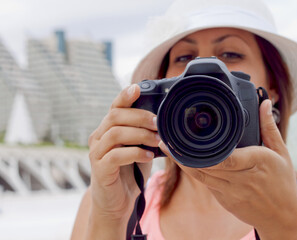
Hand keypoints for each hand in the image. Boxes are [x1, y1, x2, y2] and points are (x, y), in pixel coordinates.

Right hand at [88, 84, 159, 219]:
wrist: (117, 202)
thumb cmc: (130, 171)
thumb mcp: (139, 147)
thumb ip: (144, 133)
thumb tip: (165, 118)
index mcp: (108, 129)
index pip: (114, 107)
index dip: (125, 96)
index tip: (138, 88)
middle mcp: (98, 137)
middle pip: (115, 116)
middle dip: (140, 116)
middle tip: (159, 122)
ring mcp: (96, 153)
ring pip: (115, 133)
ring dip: (140, 134)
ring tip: (157, 140)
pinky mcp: (100, 169)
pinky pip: (116, 155)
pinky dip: (135, 153)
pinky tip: (148, 156)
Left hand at [159, 100, 296, 237]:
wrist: (282, 217)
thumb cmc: (282, 182)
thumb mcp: (281, 153)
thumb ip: (269, 127)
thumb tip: (263, 103)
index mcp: (256, 163)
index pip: (228, 157)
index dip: (206, 152)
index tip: (189, 139)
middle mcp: (241, 179)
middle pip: (207, 166)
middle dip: (184, 153)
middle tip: (167, 138)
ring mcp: (231, 192)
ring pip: (201, 176)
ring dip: (182, 162)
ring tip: (167, 148)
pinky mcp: (224, 200)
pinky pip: (205, 184)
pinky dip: (193, 172)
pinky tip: (183, 161)